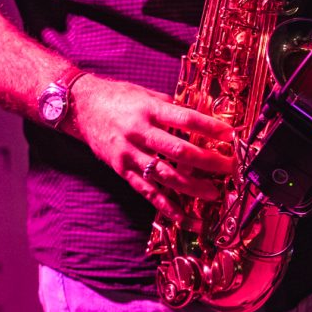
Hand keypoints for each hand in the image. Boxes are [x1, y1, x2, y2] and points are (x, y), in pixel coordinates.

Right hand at [68, 74, 235, 222]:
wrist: (81, 106)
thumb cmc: (118, 97)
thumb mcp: (146, 94)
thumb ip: (171, 107)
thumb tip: (201, 116)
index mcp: (149, 109)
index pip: (185, 119)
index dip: (209, 128)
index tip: (230, 135)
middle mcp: (140, 132)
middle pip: (179, 150)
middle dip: (207, 160)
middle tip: (228, 167)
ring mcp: (130, 153)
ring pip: (165, 175)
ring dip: (192, 187)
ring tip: (213, 194)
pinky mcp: (122, 170)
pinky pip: (147, 191)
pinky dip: (166, 206)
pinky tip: (184, 217)